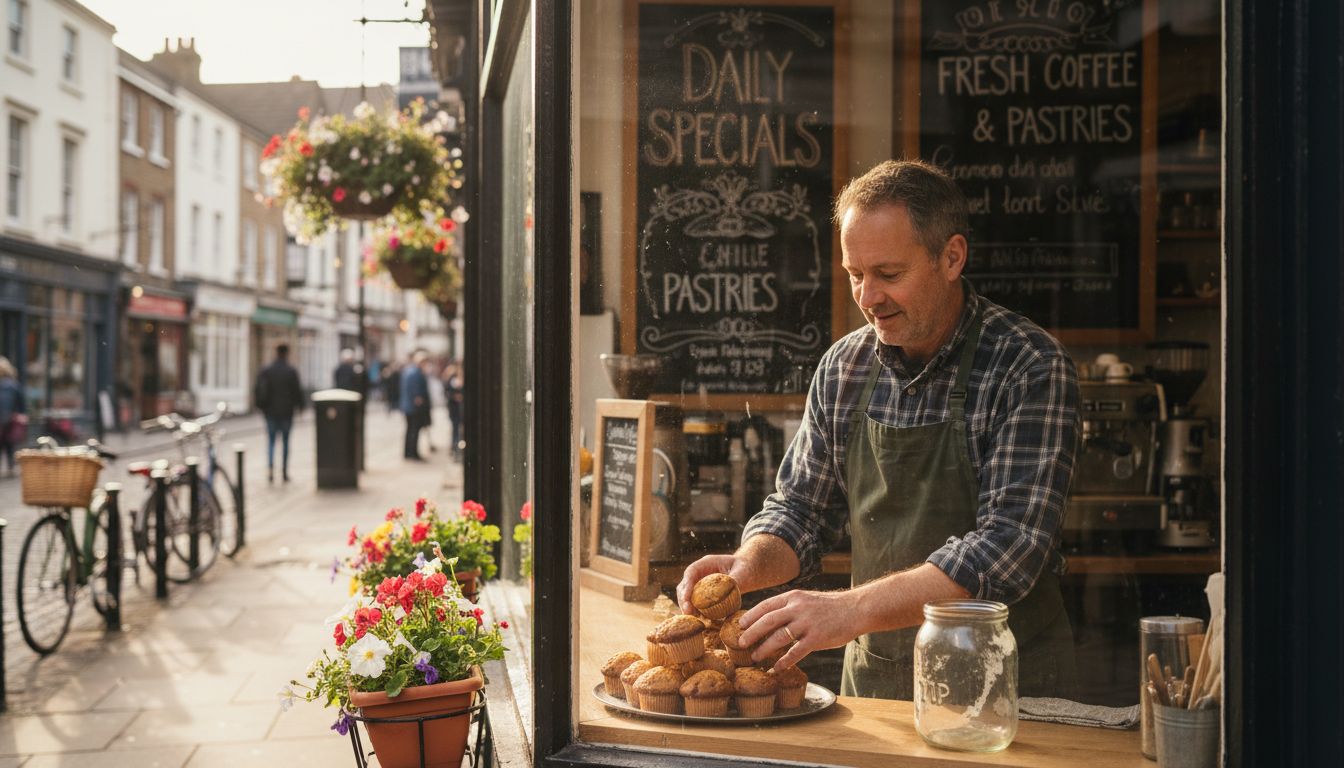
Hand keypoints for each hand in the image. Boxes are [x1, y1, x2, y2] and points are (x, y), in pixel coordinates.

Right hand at [676, 555, 740, 615]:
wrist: (749, 571)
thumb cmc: (745, 568)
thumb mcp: (742, 572)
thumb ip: (734, 580)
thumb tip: (727, 592)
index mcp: (707, 563)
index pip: (691, 572)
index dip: (686, 586)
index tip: (686, 599)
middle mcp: (700, 573)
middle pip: (684, 585)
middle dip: (683, 599)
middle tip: (687, 613)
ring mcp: (700, 583)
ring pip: (687, 596)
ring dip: (688, 607)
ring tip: (692, 619)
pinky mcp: (704, 594)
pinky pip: (696, 603)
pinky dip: (696, 611)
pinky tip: (701, 620)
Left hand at [736, 589, 862, 671]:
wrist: (855, 609)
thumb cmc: (829, 607)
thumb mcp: (806, 600)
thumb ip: (789, 608)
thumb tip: (766, 620)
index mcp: (793, 597)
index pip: (765, 605)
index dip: (750, 616)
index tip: (740, 625)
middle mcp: (798, 608)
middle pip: (767, 621)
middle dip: (751, 633)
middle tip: (740, 643)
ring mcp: (807, 623)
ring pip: (779, 637)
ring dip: (764, 648)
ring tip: (755, 657)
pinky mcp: (817, 638)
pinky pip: (796, 652)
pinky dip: (783, 661)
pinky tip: (776, 668)